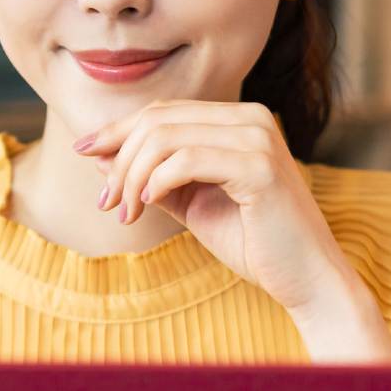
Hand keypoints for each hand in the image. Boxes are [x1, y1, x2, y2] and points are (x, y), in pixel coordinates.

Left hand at [75, 99, 350, 314]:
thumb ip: (151, 177)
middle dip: (120, 159)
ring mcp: (258, 139)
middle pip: (158, 120)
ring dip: (132, 176)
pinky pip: (186, 161)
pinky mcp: (260, 167)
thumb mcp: (190, 203)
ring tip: (125, 212)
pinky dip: (156, 183)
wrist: (305, 278)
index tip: (85, 154)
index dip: (117, 131)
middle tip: (107, 202)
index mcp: (238, 120)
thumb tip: (99, 156)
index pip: (163, 112)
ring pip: (165, 138)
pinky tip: (147, 205)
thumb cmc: (251, 241)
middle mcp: (251, 119)